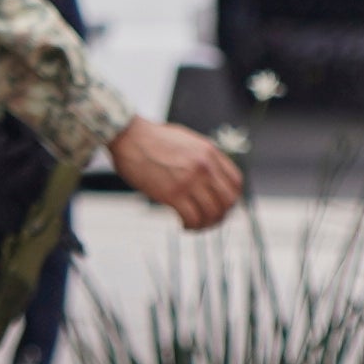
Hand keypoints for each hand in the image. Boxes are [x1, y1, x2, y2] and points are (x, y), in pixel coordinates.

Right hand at [108, 117, 243, 229]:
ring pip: (212, 213)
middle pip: (228, 201)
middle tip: (209, 220)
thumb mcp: (186, 140)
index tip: (220, 206)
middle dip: (221, 215)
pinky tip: (182, 225)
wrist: (128, 136)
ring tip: (194, 225)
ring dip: (206, 224)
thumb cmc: (152, 138)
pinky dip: (191, 226)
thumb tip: (209, 176)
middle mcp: (204, 166)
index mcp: (209, 152)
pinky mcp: (172, 193)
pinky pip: (192, 218)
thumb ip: (201, 157)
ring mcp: (189, 180)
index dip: (231, 199)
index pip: (236, 182)